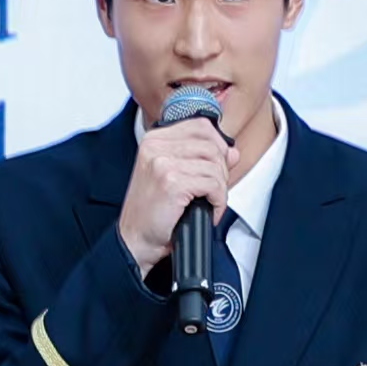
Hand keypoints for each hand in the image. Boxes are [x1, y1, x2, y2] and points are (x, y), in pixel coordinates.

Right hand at [116, 102, 239, 274]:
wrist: (135, 239)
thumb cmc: (152, 211)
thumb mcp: (174, 176)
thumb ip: (202, 159)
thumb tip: (232, 152)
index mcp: (155, 139)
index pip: (201, 126)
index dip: (218, 145)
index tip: (217, 165)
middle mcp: (156, 147)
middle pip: (212, 145)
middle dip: (221, 170)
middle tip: (213, 190)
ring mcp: (163, 163)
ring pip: (215, 166)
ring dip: (220, 188)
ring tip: (209, 202)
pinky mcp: (172, 183)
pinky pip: (213, 185)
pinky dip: (218, 201)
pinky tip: (208, 210)